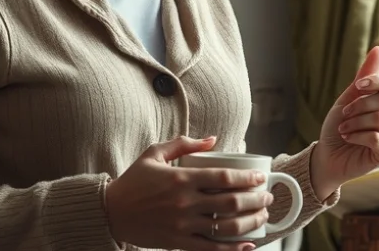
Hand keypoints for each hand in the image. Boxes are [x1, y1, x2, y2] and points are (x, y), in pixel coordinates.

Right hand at [105, 136, 271, 250]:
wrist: (110, 212)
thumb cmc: (133, 181)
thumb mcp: (154, 153)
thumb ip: (183, 143)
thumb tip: (213, 139)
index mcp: (182, 177)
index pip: (224, 177)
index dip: (248, 178)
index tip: (262, 177)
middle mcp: (185, 202)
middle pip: (231, 203)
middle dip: (256, 200)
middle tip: (268, 198)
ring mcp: (182, 224)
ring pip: (225, 227)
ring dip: (250, 223)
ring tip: (263, 218)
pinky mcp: (178, 242)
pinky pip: (210, 249)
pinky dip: (232, 249)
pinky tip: (248, 245)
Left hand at [311, 46, 378, 199]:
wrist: (327, 155)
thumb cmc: (337, 127)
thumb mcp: (347, 98)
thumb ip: (364, 76)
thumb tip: (378, 49)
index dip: (376, 81)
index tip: (358, 85)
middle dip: (358, 106)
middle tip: (344, 116)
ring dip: (355, 123)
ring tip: (344, 129)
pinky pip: (377, 138)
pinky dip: (357, 136)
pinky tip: (349, 139)